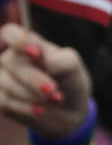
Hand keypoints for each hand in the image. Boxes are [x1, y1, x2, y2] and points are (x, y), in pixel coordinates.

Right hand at [0, 22, 91, 137]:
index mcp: (28, 43)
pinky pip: (5, 102)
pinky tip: (41, 110)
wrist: (70, 109)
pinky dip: (26, 107)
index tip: (35, 53)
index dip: (18, 41)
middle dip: (33, 78)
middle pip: (11, 61)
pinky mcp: (1, 100)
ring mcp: (3, 79)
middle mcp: (11, 58)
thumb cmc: (70, 80)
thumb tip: (37, 58)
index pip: (11, 33)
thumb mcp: (72, 66)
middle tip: (52, 90)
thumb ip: (57, 58)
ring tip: (54, 100)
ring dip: (33, 95)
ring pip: (7, 84)